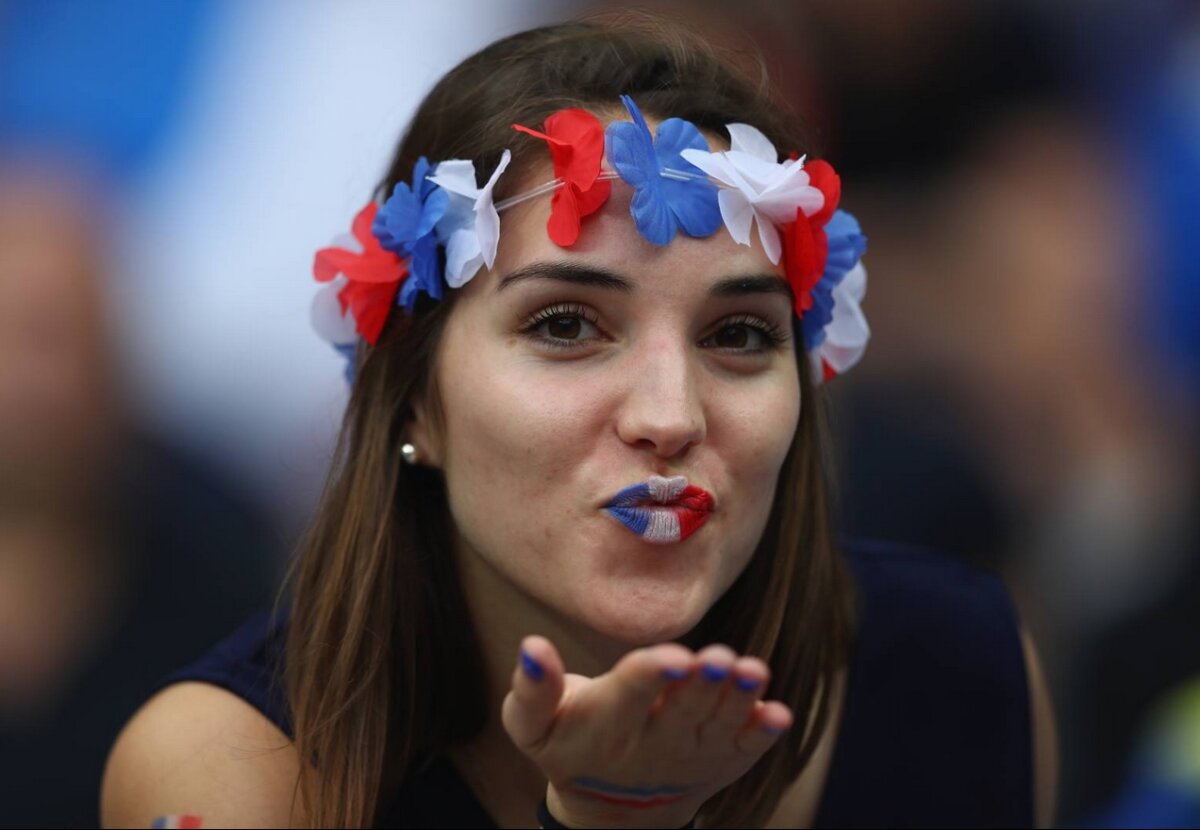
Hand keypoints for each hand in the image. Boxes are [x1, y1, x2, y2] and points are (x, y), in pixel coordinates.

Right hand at [501, 636, 792, 828]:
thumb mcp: (533, 727)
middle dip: (702, 684)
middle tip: (719, 658)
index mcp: (607, 727)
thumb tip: (532, 646)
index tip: (670, 656)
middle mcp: (655, 743)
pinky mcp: (724, 760)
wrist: (612, 810)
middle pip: (682, 709)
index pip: (629, 696)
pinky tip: (778, 714)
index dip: (649, 676)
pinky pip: (748, 750)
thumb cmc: (570, 743)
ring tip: (754, 672)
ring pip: (720, 724)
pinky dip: (763, 734)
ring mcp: (694, 753)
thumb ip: (531, 690)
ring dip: (739, 699)